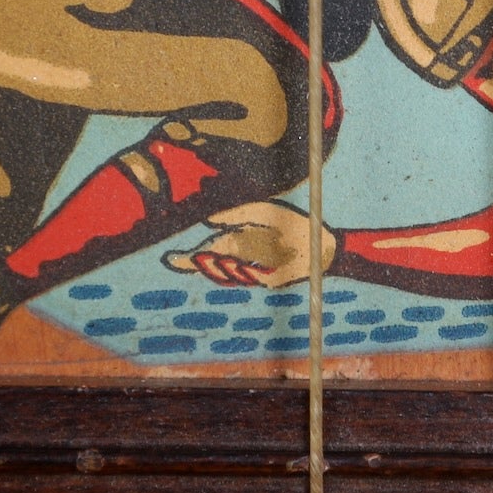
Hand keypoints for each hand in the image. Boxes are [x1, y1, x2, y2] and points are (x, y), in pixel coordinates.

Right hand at [163, 201, 334, 287]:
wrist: (321, 241)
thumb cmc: (293, 224)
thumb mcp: (261, 211)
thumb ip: (236, 213)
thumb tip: (209, 219)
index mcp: (238, 243)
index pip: (208, 252)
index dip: (189, 259)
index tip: (171, 260)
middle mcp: (243, 259)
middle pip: (213, 267)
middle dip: (203, 266)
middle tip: (198, 259)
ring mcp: (255, 271)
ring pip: (227, 275)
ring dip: (222, 269)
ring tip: (222, 259)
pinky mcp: (269, 281)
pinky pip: (248, 278)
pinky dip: (240, 273)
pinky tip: (238, 265)